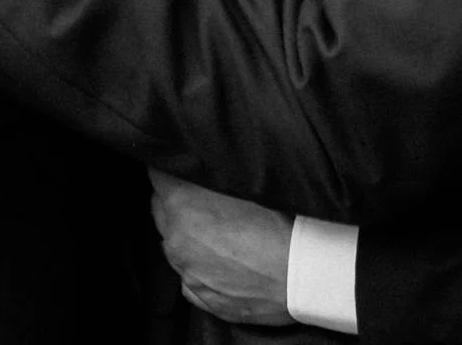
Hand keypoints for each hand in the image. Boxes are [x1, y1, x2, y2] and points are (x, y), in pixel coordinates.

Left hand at [148, 170, 292, 325]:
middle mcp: (176, 241)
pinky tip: (224, 259)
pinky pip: (190, 276)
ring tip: (218, 228)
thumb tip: (205, 162)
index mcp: (182, 206)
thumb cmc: (282, 223)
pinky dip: (201, 265)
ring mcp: (188, 273)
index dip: (171, 168)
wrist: (303, 275)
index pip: (158, 176)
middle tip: (200, 193)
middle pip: (160, 209)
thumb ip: (213, 174)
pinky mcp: (204, 298)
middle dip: (174, 199)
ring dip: (187, 233)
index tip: (182, 165)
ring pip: (174, 244)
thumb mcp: (247, 181)